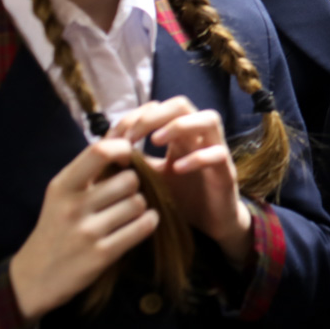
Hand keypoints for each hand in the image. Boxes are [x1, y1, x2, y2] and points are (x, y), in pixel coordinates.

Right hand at [9, 138, 156, 321]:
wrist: (34, 277)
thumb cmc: (55, 227)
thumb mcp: (61, 194)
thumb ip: (89, 170)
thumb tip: (123, 138)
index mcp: (62, 186)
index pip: (99, 151)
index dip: (122, 149)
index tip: (126, 158)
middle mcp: (73, 206)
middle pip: (129, 180)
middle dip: (134, 186)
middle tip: (124, 195)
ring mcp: (87, 232)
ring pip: (138, 203)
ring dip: (140, 207)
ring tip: (127, 213)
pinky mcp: (101, 255)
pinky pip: (143, 227)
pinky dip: (148, 223)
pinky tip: (139, 224)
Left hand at [110, 97, 252, 266]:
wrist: (209, 224)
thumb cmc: (180, 197)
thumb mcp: (151, 178)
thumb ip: (133, 163)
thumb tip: (103, 153)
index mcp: (179, 136)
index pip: (159, 108)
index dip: (136, 117)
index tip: (117, 137)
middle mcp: (198, 137)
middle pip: (183, 104)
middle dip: (155, 115)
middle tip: (133, 136)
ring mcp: (216, 150)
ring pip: (209, 118)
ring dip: (180, 125)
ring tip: (156, 141)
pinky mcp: (226, 172)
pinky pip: (218, 154)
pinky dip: (198, 157)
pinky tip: (177, 169)